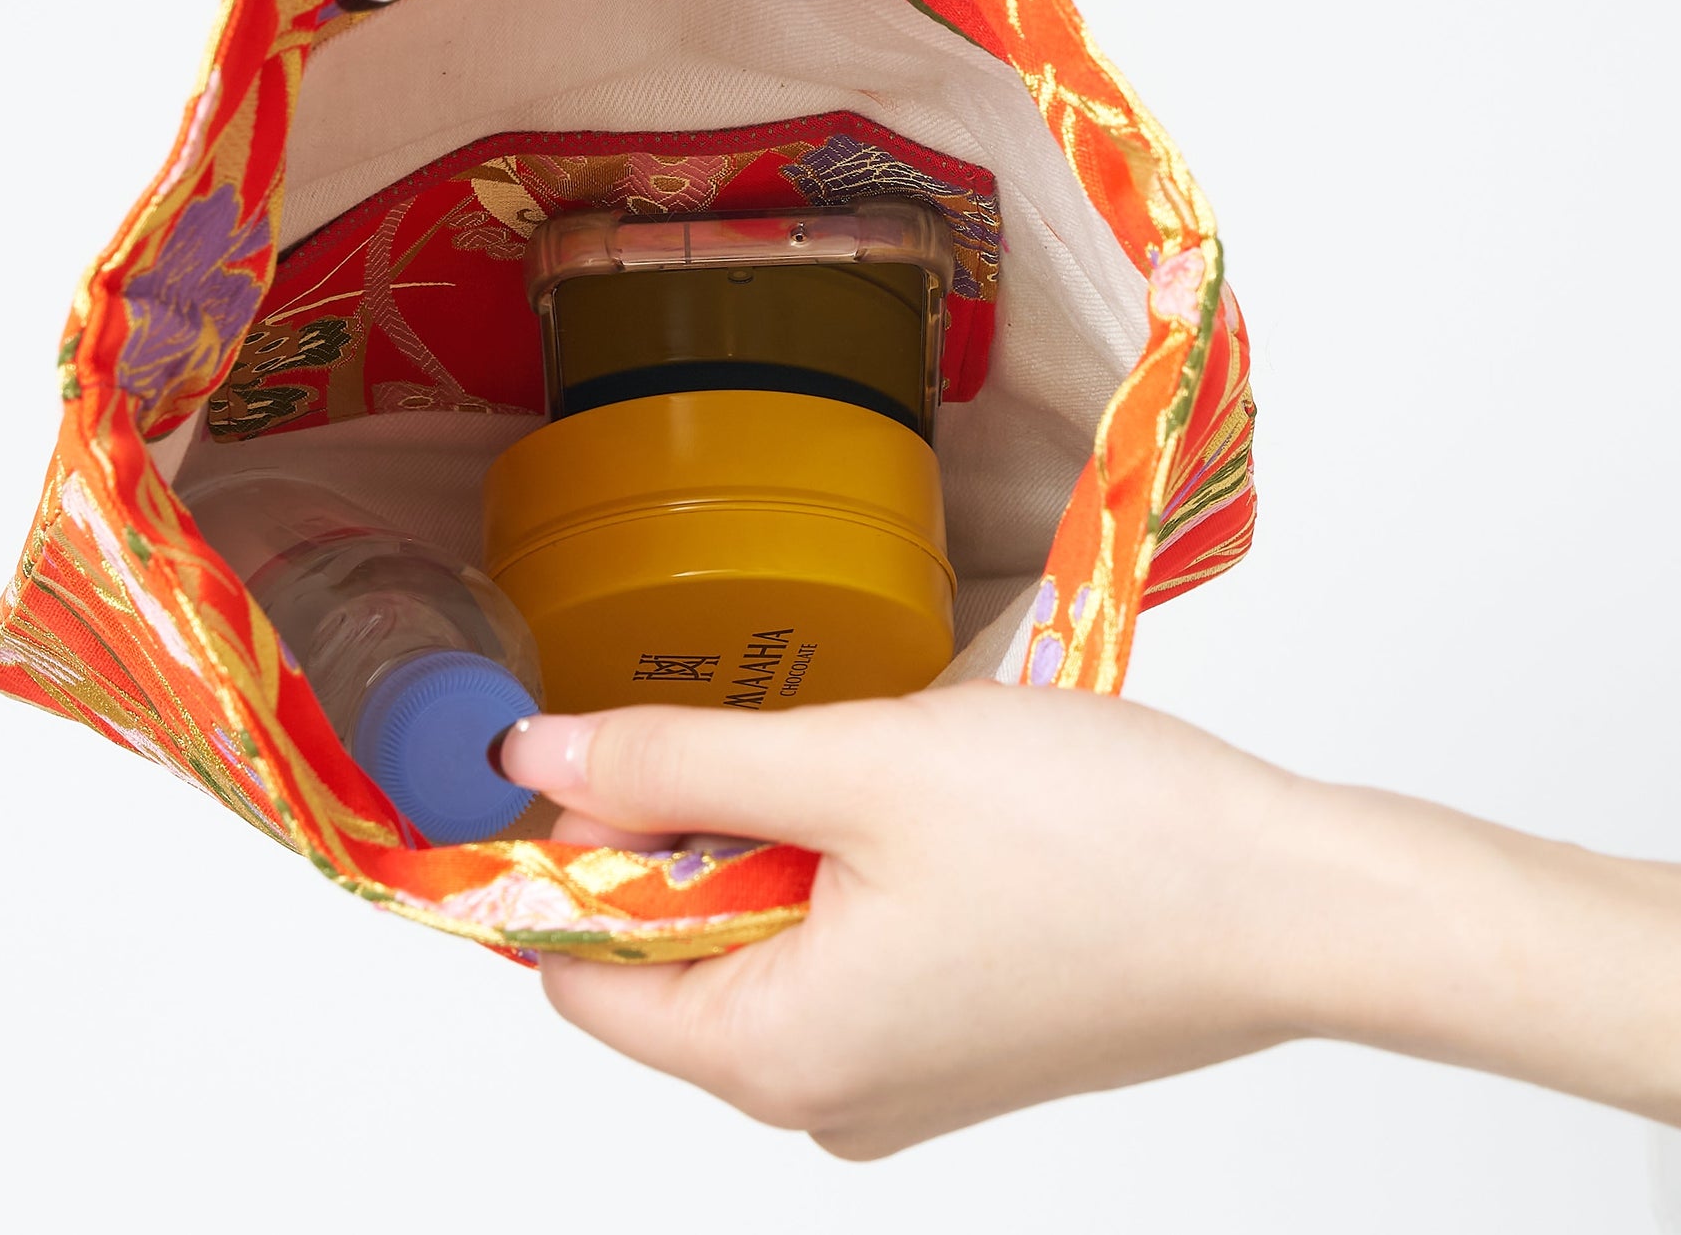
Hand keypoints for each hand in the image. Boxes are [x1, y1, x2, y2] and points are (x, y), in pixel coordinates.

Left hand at [501, 685, 1680, 1155]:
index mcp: (777, 1057)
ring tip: (863, 763)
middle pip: (667, 957)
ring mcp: (895, 1083)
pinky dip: (836, 874)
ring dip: (769, 841)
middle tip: (763, 731)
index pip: (576, 973)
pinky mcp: (952, 1045)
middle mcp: (822, 1100)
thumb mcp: (860, 767)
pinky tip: (912, 806)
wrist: (1297, 902)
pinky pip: (836, 956)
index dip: (556, 856)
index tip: (571, 747)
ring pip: (757, 944)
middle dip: (682, 833)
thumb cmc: (1102, 841)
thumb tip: (534, 764)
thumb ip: (681, 764)